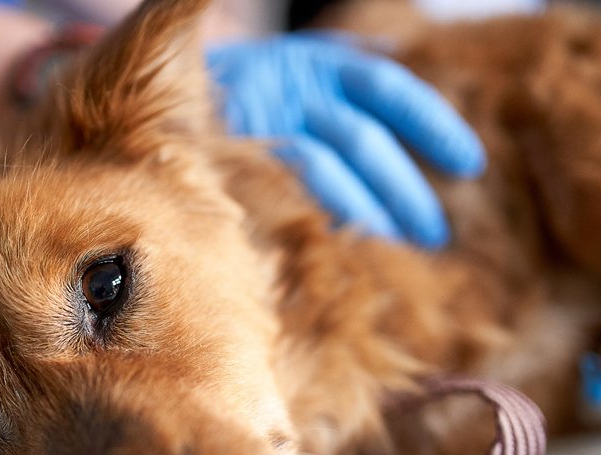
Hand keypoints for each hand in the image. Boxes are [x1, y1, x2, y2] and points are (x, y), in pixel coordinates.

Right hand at [208, 35, 485, 247]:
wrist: (130, 106)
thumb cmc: (228, 110)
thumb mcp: (286, 94)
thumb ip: (336, 114)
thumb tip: (404, 149)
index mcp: (310, 61)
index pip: (385, 87)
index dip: (432, 123)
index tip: (470, 163)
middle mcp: (284, 81)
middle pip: (359, 139)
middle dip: (402, 189)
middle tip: (434, 235)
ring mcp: (249, 118)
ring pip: (321, 167)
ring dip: (365, 210)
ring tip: (396, 248)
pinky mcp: (223, 150)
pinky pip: (281, 187)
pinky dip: (316, 216)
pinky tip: (341, 247)